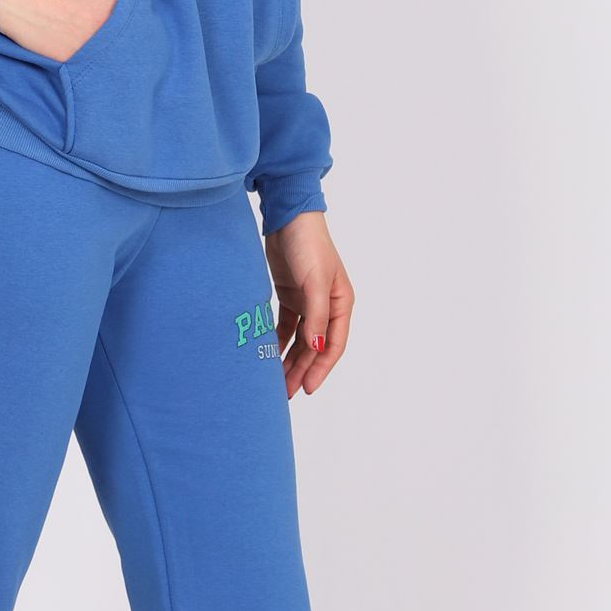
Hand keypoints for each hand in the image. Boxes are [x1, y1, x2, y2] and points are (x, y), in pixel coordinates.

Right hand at [0, 0, 155, 61]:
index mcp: (116, 3)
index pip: (137, 16)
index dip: (127, 15)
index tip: (111, 12)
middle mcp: (106, 28)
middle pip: (126, 37)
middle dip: (118, 34)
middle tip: (96, 25)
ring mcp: (89, 47)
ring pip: (110, 54)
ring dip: (107, 49)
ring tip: (85, 35)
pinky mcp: (71, 63)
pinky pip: (89, 66)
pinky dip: (89, 61)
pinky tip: (76, 45)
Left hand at [266, 211, 353, 398]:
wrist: (287, 217)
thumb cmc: (308, 245)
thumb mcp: (314, 282)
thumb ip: (316, 317)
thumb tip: (316, 350)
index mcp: (341, 303)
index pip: (333, 345)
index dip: (321, 369)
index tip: (307, 388)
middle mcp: (327, 305)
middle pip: (315, 347)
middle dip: (302, 370)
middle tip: (286, 393)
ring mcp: (308, 301)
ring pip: (300, 340)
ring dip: (290, 360)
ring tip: (276, 382)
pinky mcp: (290, 295)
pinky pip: (286, 326)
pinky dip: (278, 342)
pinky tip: (268, 356)